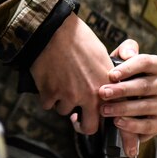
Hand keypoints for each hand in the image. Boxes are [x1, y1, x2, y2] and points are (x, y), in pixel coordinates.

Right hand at [29, 13, 117, 133]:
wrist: (54, 30)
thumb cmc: (79, 39)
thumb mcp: (101, 58)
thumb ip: (104, 80)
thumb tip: (103, 93)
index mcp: (105, 87)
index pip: (110, 116)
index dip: (103, 121)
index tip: (96, 119)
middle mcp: (89, 95)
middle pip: (89, 127)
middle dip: (82, 125)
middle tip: (76, 119)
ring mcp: (68, 96)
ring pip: (63, 111)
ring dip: (60, 101)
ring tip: (59, 82)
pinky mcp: (50, 93)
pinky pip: (47, 104)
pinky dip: (46, 95)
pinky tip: (48, 80)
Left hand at [99, 41, 156, 155]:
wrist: (123, 104)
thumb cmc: (120, 78)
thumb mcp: (120, 62)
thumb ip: (124, 51)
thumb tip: (128, 54)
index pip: (146, 62)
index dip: (128, 68)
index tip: (111, 75)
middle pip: (145, 86)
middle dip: (122, 90)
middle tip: (103, 93)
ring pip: (146, 106)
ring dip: (123, 108)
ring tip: (105, 110)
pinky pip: (149, 125)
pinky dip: (132, 125)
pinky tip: (118, 122)